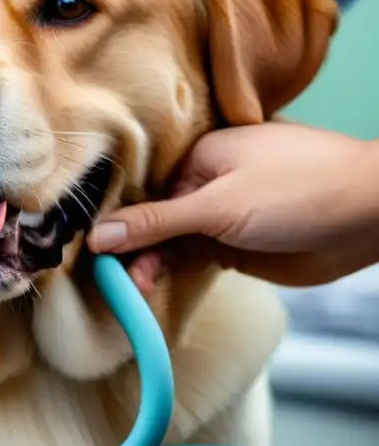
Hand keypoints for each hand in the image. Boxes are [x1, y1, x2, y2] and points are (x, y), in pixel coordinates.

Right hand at [87, 123, 378, 286]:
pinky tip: (155, 287)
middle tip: (119, 280)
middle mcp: (206, 184)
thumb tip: (100, 233)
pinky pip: (193, 259)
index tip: (94, 250)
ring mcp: (223, 217)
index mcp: (199, 158)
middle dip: (132, 247)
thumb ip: (157, 223)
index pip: (143, 190)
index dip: (116, 220)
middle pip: (153, 218)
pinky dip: (174, 272)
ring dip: (151, 263)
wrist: (371, 215)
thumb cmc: (301, 189)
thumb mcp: (217, 206)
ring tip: (138, 288)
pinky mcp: (237, 246)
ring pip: (171, 242)